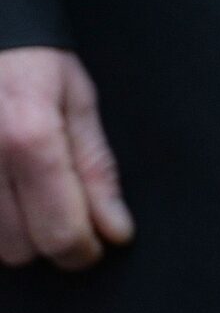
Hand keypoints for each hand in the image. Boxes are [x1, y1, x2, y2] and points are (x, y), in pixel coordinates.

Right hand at [0, 47, 134, 270]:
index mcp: (30, 138)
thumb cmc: (32, 62)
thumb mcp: (79, 102)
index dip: (85, 250)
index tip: (96, 243)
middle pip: (21, 250)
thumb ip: (97, 170)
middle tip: (58, 204)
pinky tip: (4, 190)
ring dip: (14, 233)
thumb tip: (115, 230)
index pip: (61, 233)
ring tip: (24, 189)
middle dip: (48, 239)